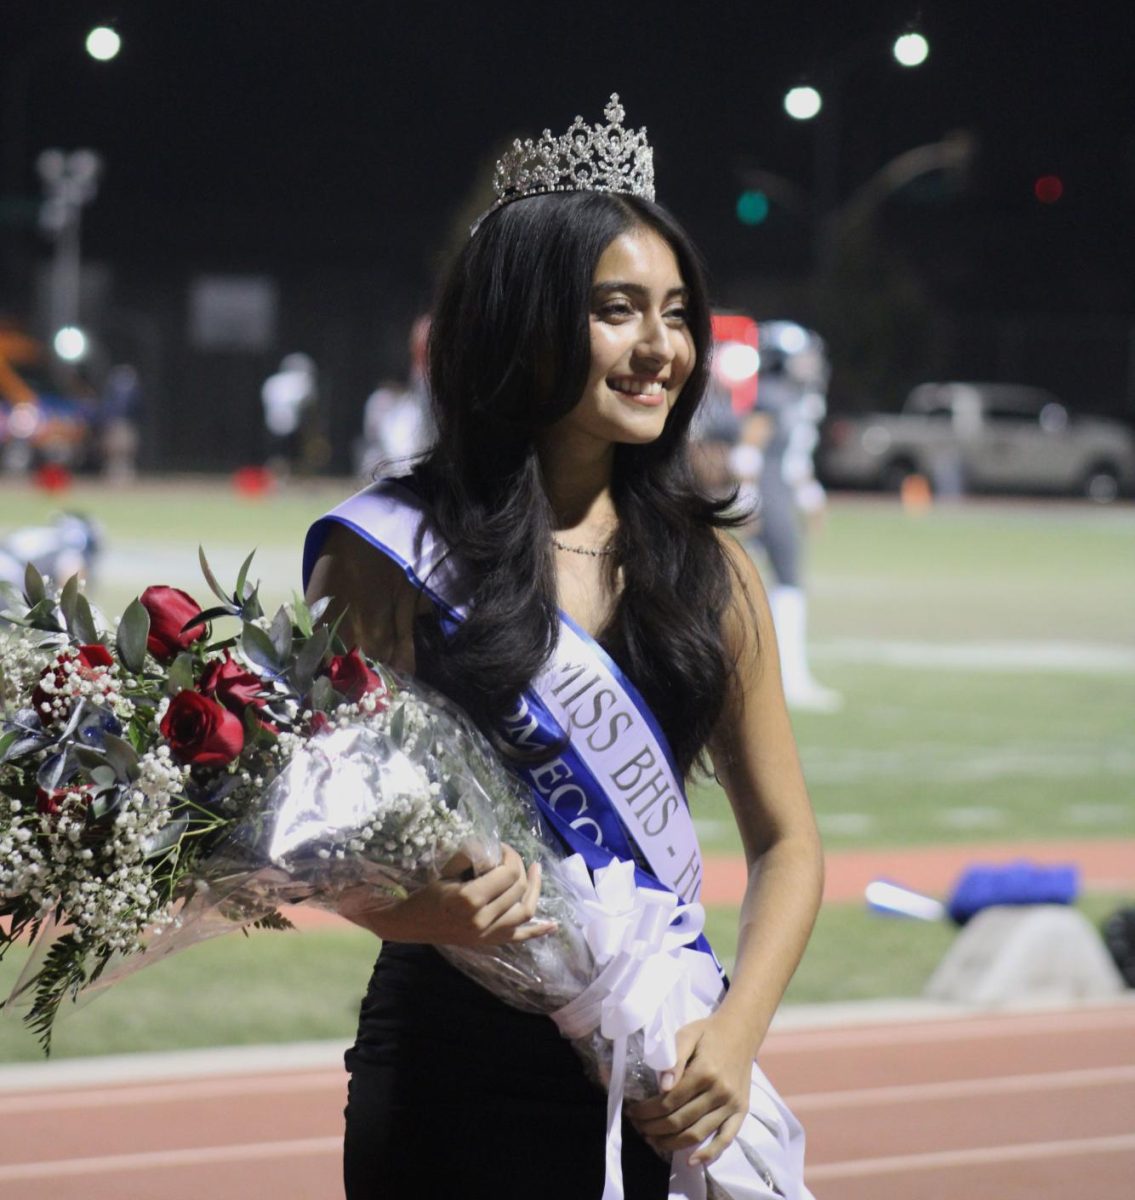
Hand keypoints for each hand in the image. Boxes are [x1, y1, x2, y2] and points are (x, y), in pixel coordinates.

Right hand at [336, 842, 556, 946]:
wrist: (412, 924)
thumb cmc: (427, 893)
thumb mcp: (446, 869)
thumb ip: (471, 856)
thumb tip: (493, 847)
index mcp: (469, 900)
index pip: (506, 873)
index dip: (510, 855)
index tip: (502, 846)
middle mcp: (482, 920)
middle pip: (517, 889)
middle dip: (519, 867)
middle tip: (511, 856)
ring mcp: (488, 935)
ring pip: (525, 911)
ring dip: (534, 890)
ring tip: (535, 871)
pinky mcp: (490, 943)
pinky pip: (519, 938)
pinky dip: (538, 932)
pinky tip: (554, 925)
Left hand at [627, 1014, 754, 1167]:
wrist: (741, 1031)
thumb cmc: (708, 1032)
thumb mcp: (687, 1035)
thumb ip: (674, 1060)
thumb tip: (662, 1086)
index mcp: (705, 1072)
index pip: (669, 1101)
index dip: (648, 1111)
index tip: (633, 1112)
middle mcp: (720, 1092)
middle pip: (681, 1120)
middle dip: (654, 1128)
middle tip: (638, 1127)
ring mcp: (732, 1105)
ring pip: (698, 1133)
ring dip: (672, 1143)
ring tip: (653, 1140)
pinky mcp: (741, 1112)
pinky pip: (725, 1139)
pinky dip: (709, 1154)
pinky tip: (690, 1161)